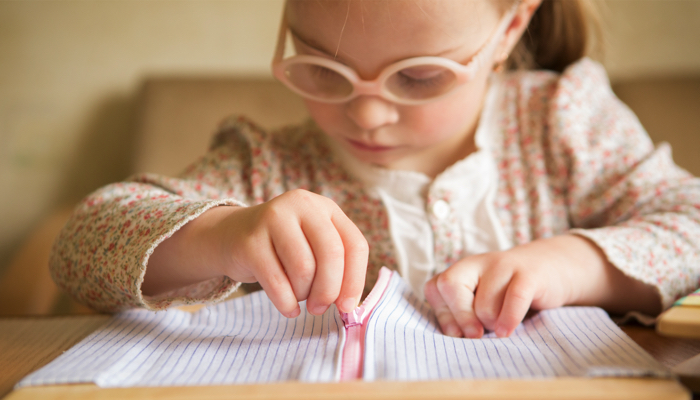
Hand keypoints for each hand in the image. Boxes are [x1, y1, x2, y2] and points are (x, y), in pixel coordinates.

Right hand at [210, 189, 368, 316]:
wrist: (231, 235)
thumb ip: (335, 265)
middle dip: (329, 290)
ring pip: (304, 268)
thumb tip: (348, 304)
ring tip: (298, 296)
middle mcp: (302, 205)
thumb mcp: (313, 244)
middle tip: (320, 308)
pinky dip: (286, 303)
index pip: (354, 244)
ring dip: (304, 294)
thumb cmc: (282, 247)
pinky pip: (277, 282)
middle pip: (332, 254)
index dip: (355, 280)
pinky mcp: (251, 241)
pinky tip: (288, 307)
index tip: (348, 306)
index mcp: (325, 207)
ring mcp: (274, 219)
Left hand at [423, 235, 658, 338]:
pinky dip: (508, 320)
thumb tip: (453, 337)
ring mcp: (503, 265)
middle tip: (475, 336)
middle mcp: (478, 263)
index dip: (442, 314)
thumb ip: (464, 311)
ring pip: (483, 303)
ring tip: (502, 325)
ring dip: (492, 323)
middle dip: (460, 317)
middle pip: (450, 286)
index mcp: (462, 269)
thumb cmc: (510, 292)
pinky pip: (513, 299)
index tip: (456, 333)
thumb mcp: (483, 298)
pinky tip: (508, 331)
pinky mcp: (528, 274)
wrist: (552, 268)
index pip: (435, 287)